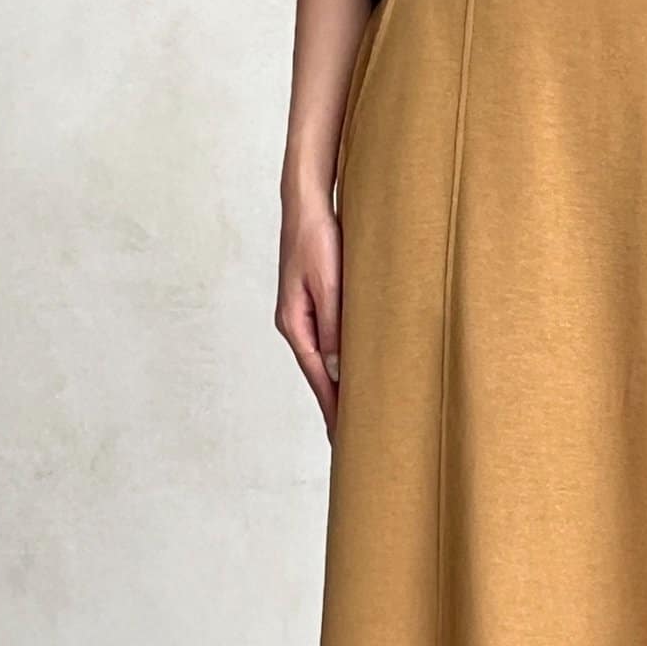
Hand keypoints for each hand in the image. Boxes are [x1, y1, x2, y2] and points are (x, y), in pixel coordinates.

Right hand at [275, 195, 341, 438]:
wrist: (306, 205)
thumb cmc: (318, 239)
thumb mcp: (330, 284)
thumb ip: (334, 326)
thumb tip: (336, 369)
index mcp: (295, 323)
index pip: (318, 377)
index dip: (332, 407)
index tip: (343, 437)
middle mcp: (295, 324)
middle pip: (318, 375)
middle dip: (333, 406)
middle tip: (349, 440)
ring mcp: (302, 316)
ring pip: (322, 361)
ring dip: (336, 387)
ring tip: (351, 417)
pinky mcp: (312, 305)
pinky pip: (326, 344)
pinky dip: (337, 364)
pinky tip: (347, 375)